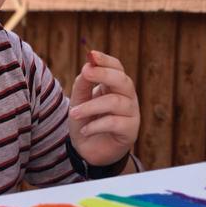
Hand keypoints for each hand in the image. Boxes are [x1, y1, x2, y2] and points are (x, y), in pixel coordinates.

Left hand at [68, 50, 139, 166]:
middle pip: (122, 80)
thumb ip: (83, 84)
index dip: (106, 60)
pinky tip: (85, 130)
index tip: (91, 55)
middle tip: (85, 73)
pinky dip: (96, 125)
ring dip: (91, 106)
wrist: (88, 152)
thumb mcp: (79, 101)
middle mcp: (127, 98)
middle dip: (103, 74)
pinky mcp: (130, 131)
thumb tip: (88, 66)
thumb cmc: (86, 122)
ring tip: (74, 114)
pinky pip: (115, 123)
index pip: (117, 68)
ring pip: (115, 102)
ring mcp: (131, 114)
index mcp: (115, 86)